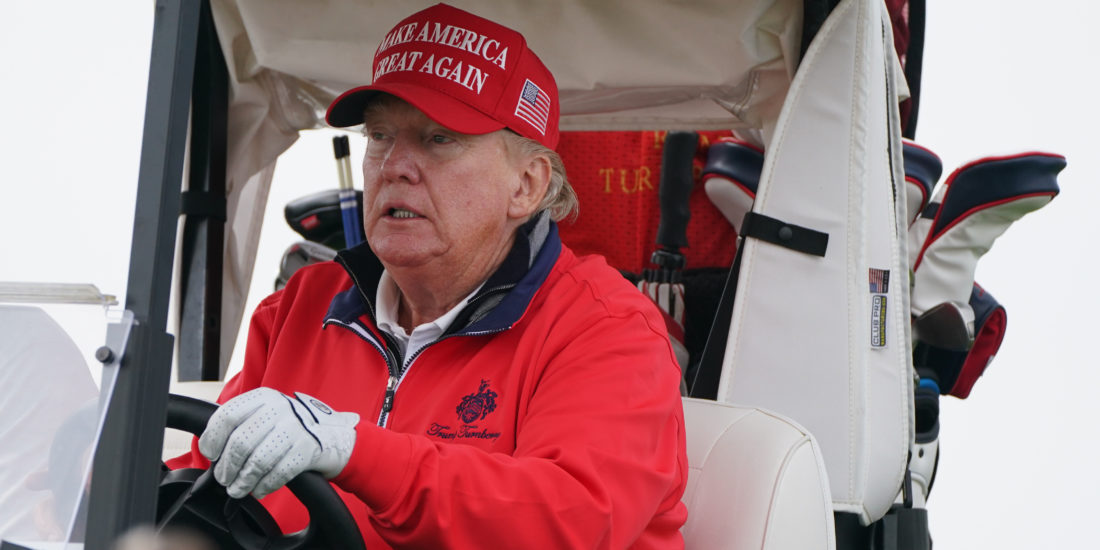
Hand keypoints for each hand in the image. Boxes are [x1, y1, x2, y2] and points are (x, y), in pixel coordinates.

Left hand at [198, 387, 359, 498]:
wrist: (332, 434)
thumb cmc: (291, 427)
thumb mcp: (268, 413)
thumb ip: (242, 424)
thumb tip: (213, 450)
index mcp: (264, 398)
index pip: (228, 415)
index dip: (214, 438)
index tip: (211, 454)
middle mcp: (280, 409)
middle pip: (241, 442)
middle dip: (227, 467)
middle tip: (224, 479)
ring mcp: (296, 428)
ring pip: (258, 460)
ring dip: (243, 481)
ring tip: (238, 489)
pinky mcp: (308, 448)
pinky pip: (278, 472)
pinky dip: (265, 485)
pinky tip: (260, 489)